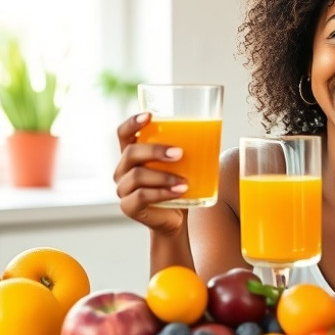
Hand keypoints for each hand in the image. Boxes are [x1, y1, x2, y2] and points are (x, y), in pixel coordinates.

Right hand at [113, 112, 186, 235]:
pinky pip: (141, 196)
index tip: (150, 115)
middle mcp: (122, 170)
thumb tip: (211, 132)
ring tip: (184, 181)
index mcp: (132, 155)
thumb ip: (184, 150)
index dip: (132, 123)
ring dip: (163, 176)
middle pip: (131, 153)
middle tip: (179, 153)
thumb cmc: (177, 187)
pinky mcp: (128, 207)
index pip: (123, 133)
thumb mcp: (180, 166)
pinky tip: (179, 192)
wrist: (176, 219)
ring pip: (137, 176)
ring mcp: (123, 189)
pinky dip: (162, 193)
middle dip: (155, 151)